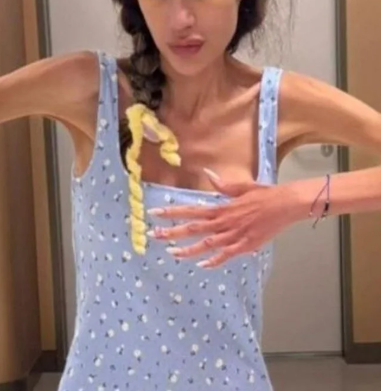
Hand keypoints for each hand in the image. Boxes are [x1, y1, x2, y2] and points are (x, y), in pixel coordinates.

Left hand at [146, 169, 303, 267]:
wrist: (287, 205)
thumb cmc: (264, 195)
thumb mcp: (241, 186)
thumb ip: (223, 185)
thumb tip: (208, 174)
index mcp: (221, 207)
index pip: (191, 210)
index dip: (172, 212)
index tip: (155, 213)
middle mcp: (224, 222)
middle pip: (193, 229)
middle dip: (172, 232)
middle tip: (153, 235)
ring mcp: (234, 235)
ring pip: (206, 244)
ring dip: (188, 249)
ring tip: (170, 253)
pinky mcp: (246, 246)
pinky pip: (226, 255)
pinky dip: (214, 260)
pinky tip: (201, 264)